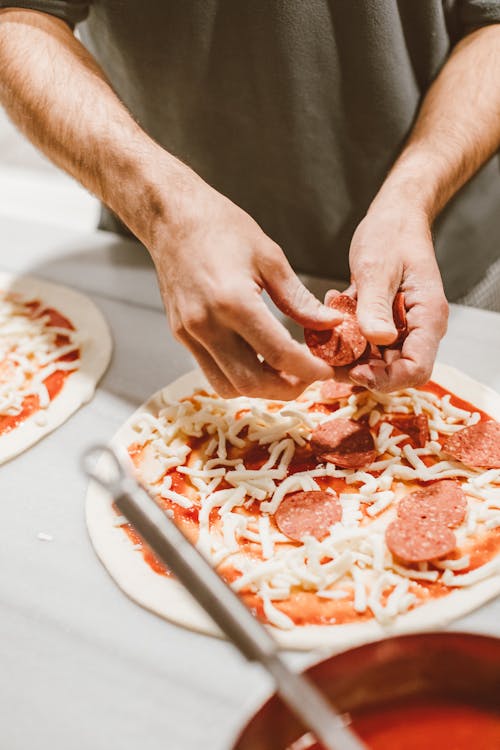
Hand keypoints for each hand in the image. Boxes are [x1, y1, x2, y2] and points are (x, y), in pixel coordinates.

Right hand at [150, 183, 341, 398]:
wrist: (172, 218)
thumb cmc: (221, 228)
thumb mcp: (270, 257)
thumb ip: (299, 299)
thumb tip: (330, 324)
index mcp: (234, 302)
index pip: (279, 354)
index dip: (309, 369)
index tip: (327, 371)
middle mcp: (207, 325)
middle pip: (252, 382)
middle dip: (287, 388)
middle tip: (308, 376)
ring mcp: (190, 334)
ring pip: (228, 386)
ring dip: (260, 389)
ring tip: (284, 372)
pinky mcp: (181, 335)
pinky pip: (211, 372)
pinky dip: (238, 377)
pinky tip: (257, 360)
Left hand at [346, 204, 448, 391]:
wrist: (394, 216)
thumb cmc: (391, 235)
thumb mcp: (378, 269)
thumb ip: (376, 306)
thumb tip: (378, 340)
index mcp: (427, 317)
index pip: (416, 369)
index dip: (386, 378)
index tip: (355, 371)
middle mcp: (417, 328)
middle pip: (395, 370)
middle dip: (361, 370)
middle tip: (329, 357)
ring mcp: (401, 326)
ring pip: (377, 359)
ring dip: (349, 352)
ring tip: (327, 331)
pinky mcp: (385, 321)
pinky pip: (366, 342)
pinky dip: (347, 335)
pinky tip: (334, 309)